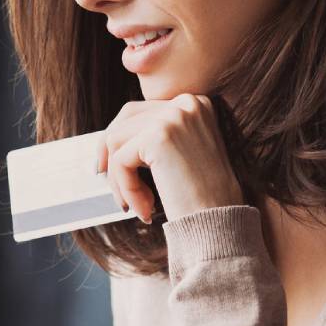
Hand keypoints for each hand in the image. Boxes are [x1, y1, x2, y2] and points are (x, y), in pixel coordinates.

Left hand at [90, 92, 243, 222]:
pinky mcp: (159, 136)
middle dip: (110, 153)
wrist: (221, 222)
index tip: (107, 164)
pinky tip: (145, 209)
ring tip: (137, 206)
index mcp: (195, 104)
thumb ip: (155, 137)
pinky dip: (126, 188)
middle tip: (103, 178)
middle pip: (124, 120)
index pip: (140, 111)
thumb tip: (109, 137)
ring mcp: (173, 116)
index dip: (118, 138)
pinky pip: (120, 161)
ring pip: (116, 141)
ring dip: (120, 178)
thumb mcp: (182, 155)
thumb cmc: (203, 198)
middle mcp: (186, 103)